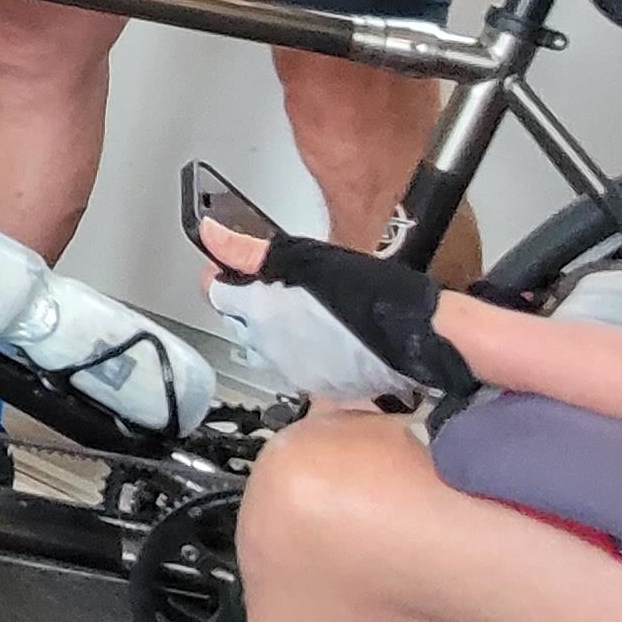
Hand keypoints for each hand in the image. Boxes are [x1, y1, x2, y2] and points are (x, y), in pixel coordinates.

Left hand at [199, 224, 476, 412]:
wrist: (411, 332)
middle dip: (251, 304)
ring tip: (310, 310)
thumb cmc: (366, 292)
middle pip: (240, 322)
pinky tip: (329, 335)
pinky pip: (298, 367)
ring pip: (268, 347)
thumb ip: (248, 249)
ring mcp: (292, 371)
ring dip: (278, 330)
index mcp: (259, 311)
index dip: (226, 275)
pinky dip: (305, 352)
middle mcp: (268, 347)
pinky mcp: (318, 388)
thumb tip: (210, 234)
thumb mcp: (301, 255)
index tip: (238, 267)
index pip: (214, 292)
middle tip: (282, 284)